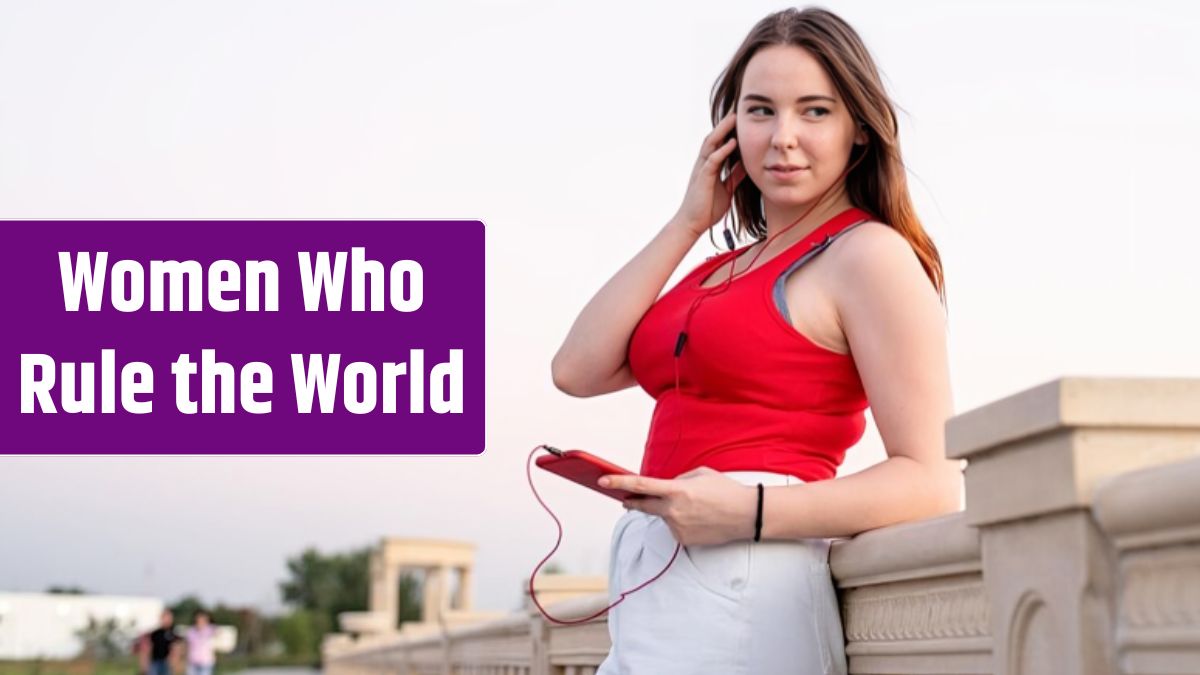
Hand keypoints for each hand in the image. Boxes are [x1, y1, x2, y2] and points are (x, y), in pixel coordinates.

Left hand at [598, 466, 755, 545]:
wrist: (747, 515)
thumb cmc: (725, 491)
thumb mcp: (700, 474)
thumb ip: (678, 479)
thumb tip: (664, 487)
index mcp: (677, 490)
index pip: (640, 486)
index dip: (619, 483)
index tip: (602, 481)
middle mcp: (674, 511)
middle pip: (642, 506)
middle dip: (632, 502)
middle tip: (624, 499)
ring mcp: (678, 528)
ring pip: (663, 517)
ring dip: (670, 511)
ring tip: (696, 508)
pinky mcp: (683, 541)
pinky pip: (674, 528)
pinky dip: (681, 523)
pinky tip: (699, 519)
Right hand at [672, 111, 747, 237]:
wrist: (692, 224)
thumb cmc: (707, 208)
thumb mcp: (727, 188)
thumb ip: (735, 175)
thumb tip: (745, 164)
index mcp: (710, 166)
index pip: (719, 142)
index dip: (729, 129)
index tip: (741, 117)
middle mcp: (704, 164)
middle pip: (714, 137)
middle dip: (725, 123)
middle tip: (737, 108)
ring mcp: (701, 170)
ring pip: (710, 144)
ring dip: (722, 131)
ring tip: (734, 118)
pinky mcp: (702, 178)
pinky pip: (712, 160)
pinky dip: (722, 151)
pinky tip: (732, 143)